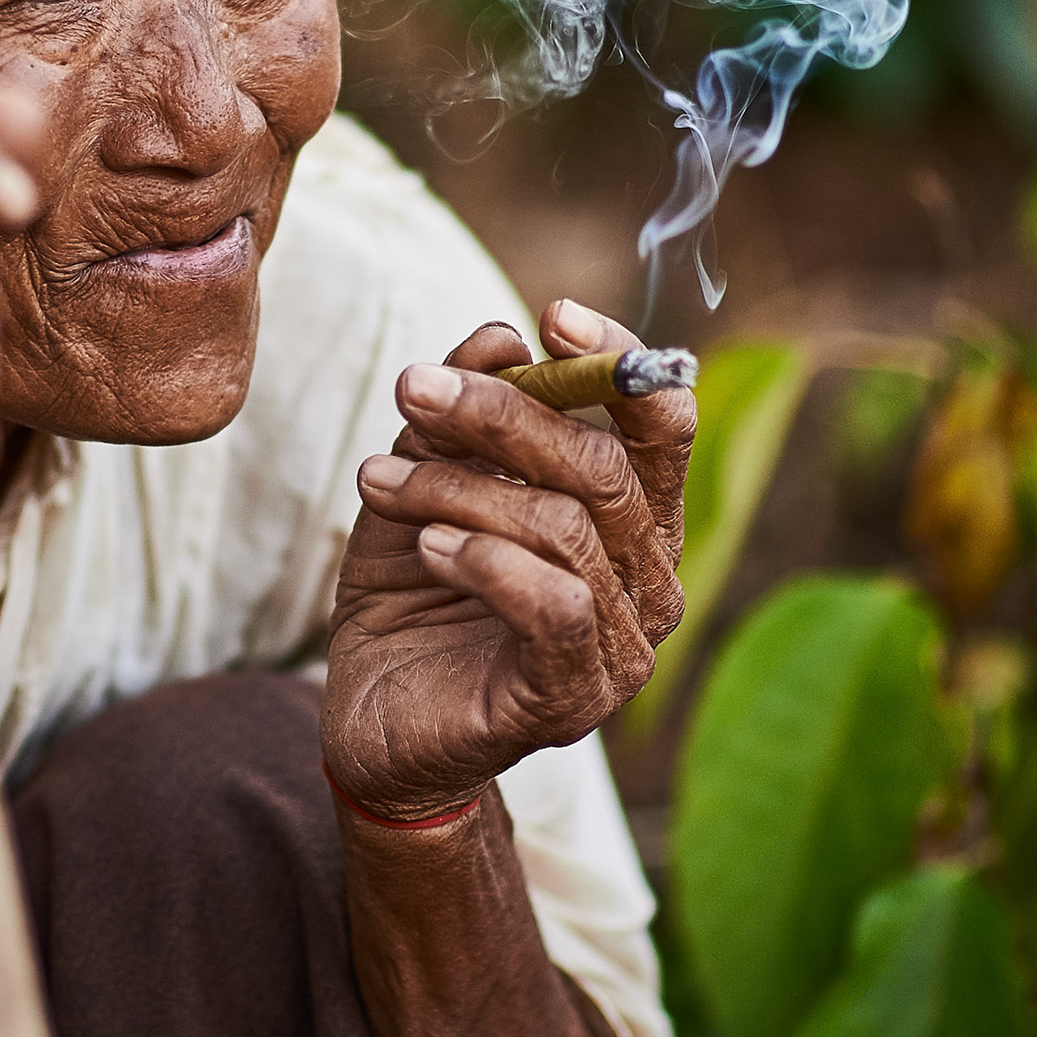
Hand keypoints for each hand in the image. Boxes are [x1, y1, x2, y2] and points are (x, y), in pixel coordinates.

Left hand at [322, 302, 693, 821]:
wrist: (375, 722)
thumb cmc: (414, 592)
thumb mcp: (426, 481)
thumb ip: (465, 415)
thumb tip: (503, 334)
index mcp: (631, 519)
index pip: (661, 424)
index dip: (619, 362)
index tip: (553, 314)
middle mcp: (648, 580)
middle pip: (603, 465)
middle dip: (501, 413)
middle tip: (413, 387)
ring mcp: (621, 646)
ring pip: (563, 528)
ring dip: (457, 488)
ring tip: (376, 480)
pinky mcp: (573, 698)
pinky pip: (553, 605)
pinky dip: (484, 559)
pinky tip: (425, 545)